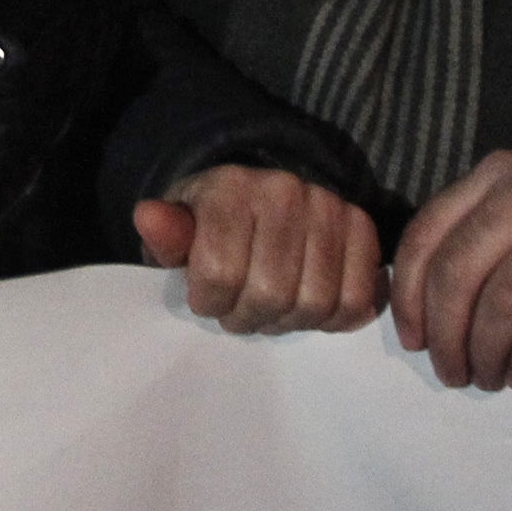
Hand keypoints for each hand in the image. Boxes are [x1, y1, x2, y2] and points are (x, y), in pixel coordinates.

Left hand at [134, 164, 382, 334]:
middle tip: (240, 312)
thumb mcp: (180, 231)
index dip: (209, 302)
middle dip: (249, 318)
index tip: (206, 299)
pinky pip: (356, 298)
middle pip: (271, 293)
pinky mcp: (362, 228)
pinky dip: (332, 319)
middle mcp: (283, 189)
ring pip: (315, 302)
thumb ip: (167, 236)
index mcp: (230, 188)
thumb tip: (149, 219)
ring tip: (272, 311)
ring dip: (289, 322)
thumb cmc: (211, 224)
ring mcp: (328, 207)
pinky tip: (308, 309)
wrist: (258, 198)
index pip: (219, 272)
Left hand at [388, 151, 511, 391]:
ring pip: (504, 304)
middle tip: (452, 374)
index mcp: (502, 172)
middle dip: (446, 335)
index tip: (412, 341)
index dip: (409, 294)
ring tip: (490, 379)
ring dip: (488, 355)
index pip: (430, 232)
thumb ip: (477, 249)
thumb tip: (421, 321)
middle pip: (459, 272)